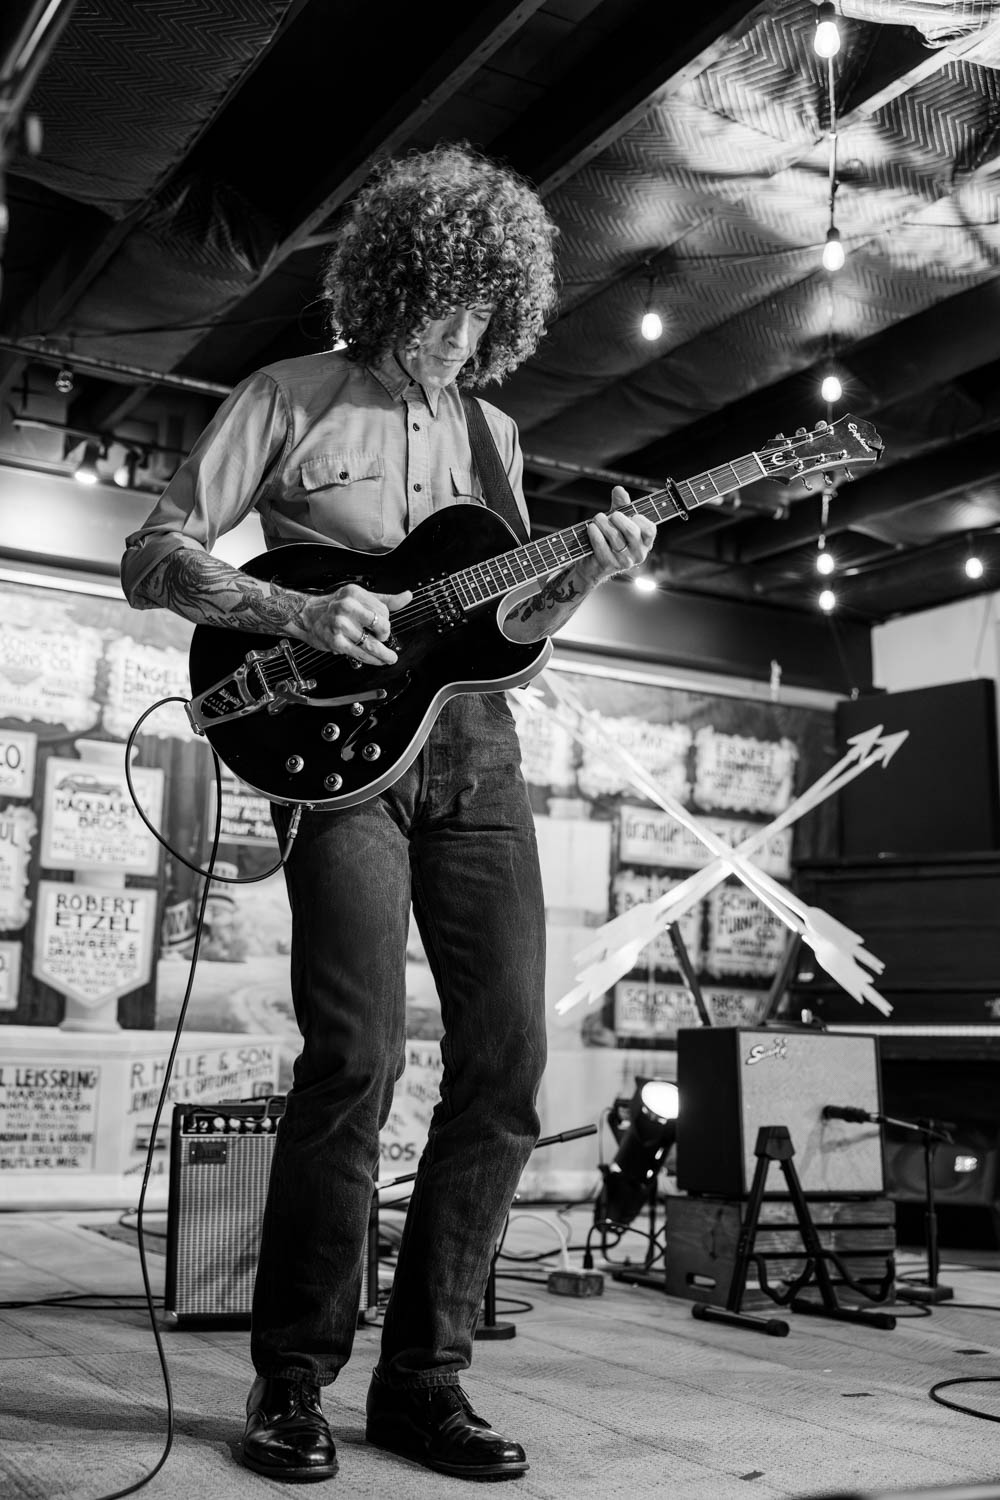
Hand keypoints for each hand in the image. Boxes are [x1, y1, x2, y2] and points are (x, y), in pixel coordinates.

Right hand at [295, 583, 412, 663]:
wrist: (307, 616)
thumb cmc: (334, 607)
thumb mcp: (360, 598)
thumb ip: (385, 600)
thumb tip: (406, 596)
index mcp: (355, 594)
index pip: (384, 610)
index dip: (386, 620)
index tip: (382, 625)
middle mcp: (347, 607)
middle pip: (381, 625)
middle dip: (385, 635)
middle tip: (382, 637)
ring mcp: (340, 625)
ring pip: (372, 644)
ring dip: (383, 654)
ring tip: (389, 658)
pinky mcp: (336, 642)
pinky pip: (360, 654)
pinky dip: (372, 660)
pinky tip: (377, 660)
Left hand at [584, 486, 655, 581]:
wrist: (593, 563)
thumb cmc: (609, 538)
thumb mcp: (618, 521)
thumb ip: (621, 505)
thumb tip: (618, 489)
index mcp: (645, 543)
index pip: (650, 530)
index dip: (640, 519)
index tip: (631, 514)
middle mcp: (638, 554)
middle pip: (631, 531)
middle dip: (618, 518)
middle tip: (610, 515)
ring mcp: (623, 561)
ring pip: (614, 537)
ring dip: (602, 523)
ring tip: (597, 519)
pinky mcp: (608, 564)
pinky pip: (601, 544)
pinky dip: (594, 533)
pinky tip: (591, 528)